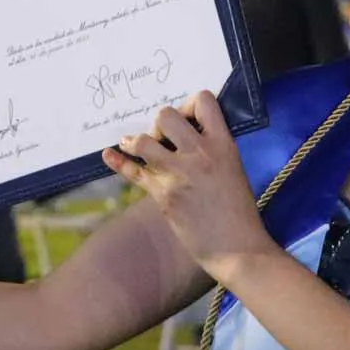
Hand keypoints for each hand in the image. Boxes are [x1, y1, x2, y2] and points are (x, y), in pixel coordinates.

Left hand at [102, 90, 275, 284]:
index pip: (203, 101)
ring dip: (138, 142)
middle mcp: (200, 152)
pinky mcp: (163, 194)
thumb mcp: (233, 169)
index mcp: (224, 143)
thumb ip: (212, 151)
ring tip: (135, 146)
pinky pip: (134, 171)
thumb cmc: (240, 212)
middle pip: (166, 116)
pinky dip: (118, 162)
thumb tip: (185, 141)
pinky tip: (108, 154)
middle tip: (162, 140)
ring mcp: (179, 173)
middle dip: (160, 124)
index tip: (186, 121)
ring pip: (144, 141)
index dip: (189, 106)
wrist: (238, 248)